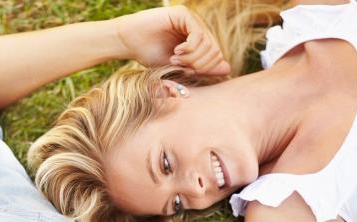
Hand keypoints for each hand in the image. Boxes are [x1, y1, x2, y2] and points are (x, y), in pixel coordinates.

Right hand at [113, 6, 230, 75]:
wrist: (128, 42)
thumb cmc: (149, 55)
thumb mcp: (179, 68)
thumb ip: (203, 68)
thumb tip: (228, 69)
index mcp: (199, 40)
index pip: (217, 56)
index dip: (206, 69)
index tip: (186, 72)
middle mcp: (198, 28)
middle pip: (215, 51)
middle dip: (199, 65)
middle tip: (179, 66)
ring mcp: (191, 19)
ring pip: (208, 44)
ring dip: (192, 58)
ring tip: (175, 59)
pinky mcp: (183, 14)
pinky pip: (198, 34)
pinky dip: (190, 49)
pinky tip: (176, 52)